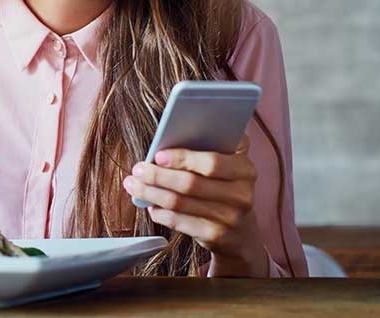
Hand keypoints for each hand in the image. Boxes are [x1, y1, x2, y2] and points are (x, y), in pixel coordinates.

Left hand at [123, 133, 266, 272]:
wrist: (241, 233)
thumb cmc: (225, 188)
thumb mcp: (227, 166)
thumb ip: (207, 149)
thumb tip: (165, 144)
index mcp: (245, 169)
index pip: (212, 162)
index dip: (182, 158)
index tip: (158, 155)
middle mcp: (242, 194)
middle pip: (191, 184)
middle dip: (158, 176)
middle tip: (138, 169)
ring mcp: (230, 218)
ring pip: (180, 203)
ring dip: (151, 193)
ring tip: (134, 185)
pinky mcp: (216, 236)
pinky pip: (179, 222)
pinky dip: (160, 212)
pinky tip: (150, 205)